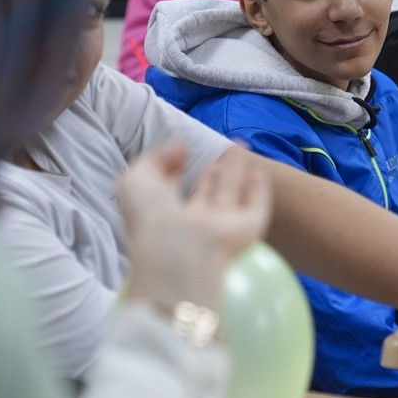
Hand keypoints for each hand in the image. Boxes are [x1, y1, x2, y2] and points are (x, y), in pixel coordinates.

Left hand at [121, 143, 270, 310]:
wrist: (178, 251)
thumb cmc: (152, 217)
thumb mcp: (137, 180)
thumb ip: (157, 159)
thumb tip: (180, 148)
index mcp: (162, 215)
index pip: (171, 192)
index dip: (176, 170)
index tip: (183, 151)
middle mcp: (193, 224)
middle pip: (206, 194)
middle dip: (212, 173)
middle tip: (221, 147)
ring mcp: (221, 228)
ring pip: (230, 195)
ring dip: (236, 171)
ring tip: (241, 145)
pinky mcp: (246, 231)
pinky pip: (255, 208)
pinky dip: (260, 191)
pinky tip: (259, 172)